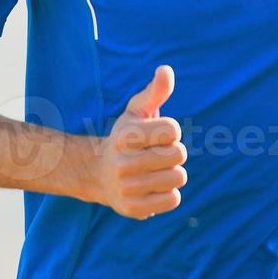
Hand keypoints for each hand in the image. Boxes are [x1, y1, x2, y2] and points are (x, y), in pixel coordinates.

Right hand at [93, 65, 186, 219]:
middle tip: (156, 154)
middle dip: (173, 153)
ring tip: (155, 171)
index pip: (173, 130)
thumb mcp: (137, 112)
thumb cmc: (127, 138)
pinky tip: (153, 188)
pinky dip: (169, 193)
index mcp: (125, 136)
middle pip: (179, 155)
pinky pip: (173, 199)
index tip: (155, 135)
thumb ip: (154, 91)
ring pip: (178, 178)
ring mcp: (127, 188)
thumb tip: (166, 69)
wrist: (99, 174)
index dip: (170, 132)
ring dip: (172, 173)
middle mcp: (123, 163)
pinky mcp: (134, 209)